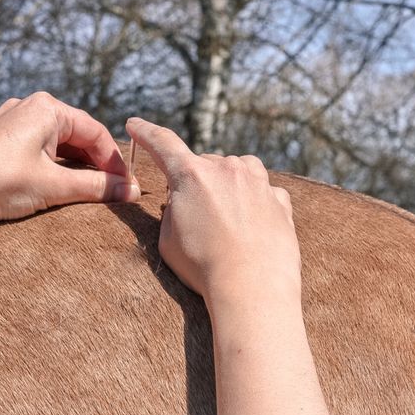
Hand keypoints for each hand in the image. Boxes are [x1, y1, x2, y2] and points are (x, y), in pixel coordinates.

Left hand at [0, 93, 139, 219]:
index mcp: (47, 108)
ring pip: (59, 141)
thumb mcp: (53, 186)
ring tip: (91, 190)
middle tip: (113, 191)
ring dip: (77, 165)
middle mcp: (31, 106)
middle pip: (78, 134)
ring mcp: (13, 120)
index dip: (114, 162)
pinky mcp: (1, 137)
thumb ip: (95, 187)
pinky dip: (56, 164)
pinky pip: (39, 146)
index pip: (96, 132)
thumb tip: (129, 192)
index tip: (126, 187)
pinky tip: (61, 183)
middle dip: (97, 163)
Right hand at [125, 117, 300, 303]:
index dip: (145, 133)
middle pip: (202, 164)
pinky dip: (254, 203)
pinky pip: (262, 190)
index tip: (135, 125)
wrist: (253, 289)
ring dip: (227, 186)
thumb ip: (172, 210)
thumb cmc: (204, 268)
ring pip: (236, 170)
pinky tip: (250, 228)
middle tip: (197, 221)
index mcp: (191, 175)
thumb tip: (183, 200)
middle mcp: (226, 168)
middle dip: (195, 184)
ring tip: (225, 221)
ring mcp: (257, 181)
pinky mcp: (279, 198)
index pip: (162, 144)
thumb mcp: (167, 240)